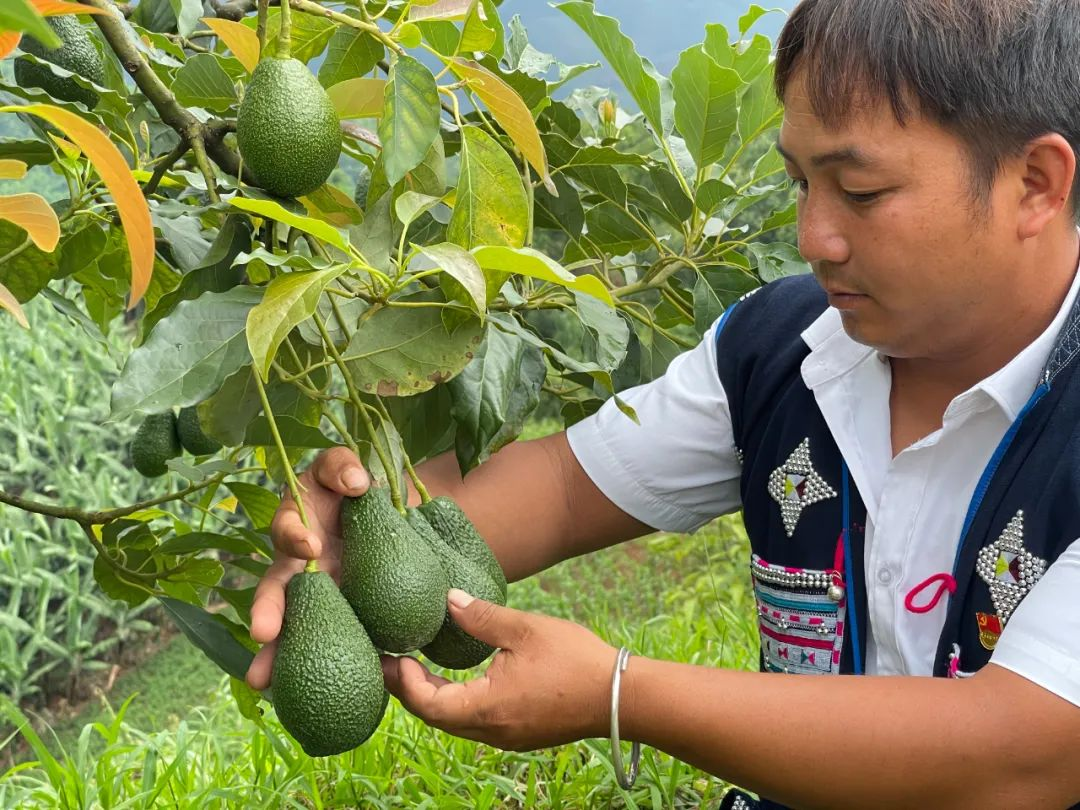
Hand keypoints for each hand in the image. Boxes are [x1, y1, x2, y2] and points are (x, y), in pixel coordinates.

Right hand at [245, 447, 370, 690]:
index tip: (311, 546)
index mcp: (298, 525)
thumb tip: (358, 484)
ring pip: (289, 625)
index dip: (294, 536)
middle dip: (267, 611)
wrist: (388, 515)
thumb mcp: (348, 469)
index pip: (287, 529)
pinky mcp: (335, 615)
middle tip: (263, 634)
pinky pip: (324, 642)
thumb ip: (343, 466)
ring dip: (275, 652)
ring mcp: (313, 594)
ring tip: (262, 681)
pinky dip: (316, 664)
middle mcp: (298, 565)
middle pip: (276, 589)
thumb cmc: (359, 488)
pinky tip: (316, 693)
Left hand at [382, 589, 617, 751]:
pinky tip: (456, 680)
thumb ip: (481, 616)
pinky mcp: (520, 734)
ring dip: (432, 697)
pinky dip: (456, 702)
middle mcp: (490, 731)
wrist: (621, 698)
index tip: (392, 653)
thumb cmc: (574, 661)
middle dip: (409, 689)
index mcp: (486, 708)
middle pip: (434, 717)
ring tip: (416, 667)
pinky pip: (474, 723)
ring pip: (454, 722)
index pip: (425, 704)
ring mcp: (506, 737)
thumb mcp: (525, 629)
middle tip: (391, 661)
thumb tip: (447, 600)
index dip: (402, 680)